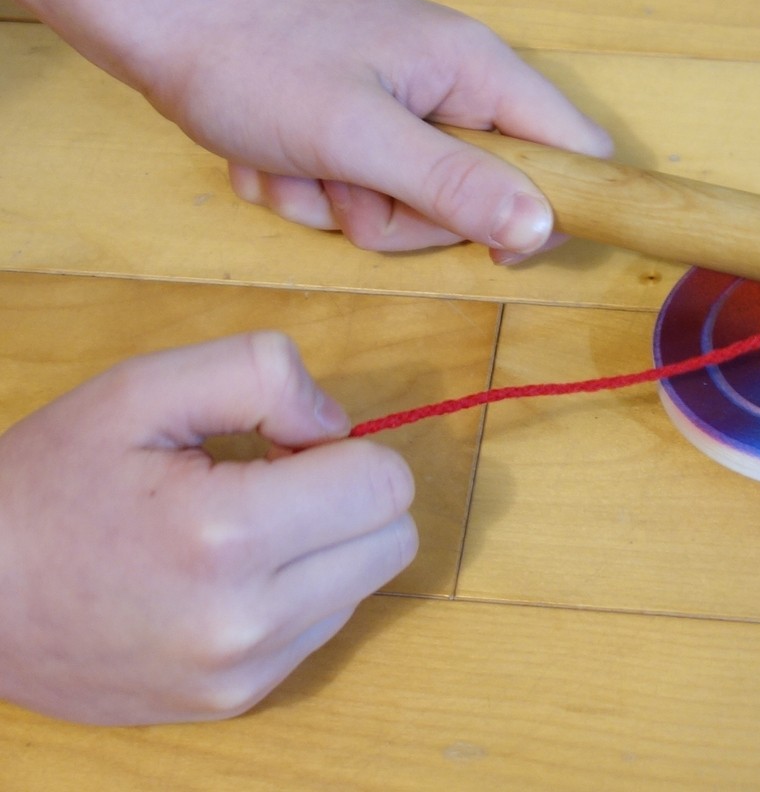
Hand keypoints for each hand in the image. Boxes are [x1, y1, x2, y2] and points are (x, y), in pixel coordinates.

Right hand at [0, 332, 416, 724]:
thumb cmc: (49, 484)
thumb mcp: (143, 389)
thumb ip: (262, 374)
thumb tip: (339, 423)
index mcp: (227, 535)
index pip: (385, 483)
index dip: (343, 447)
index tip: (281, 444)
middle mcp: (246, 622)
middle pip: (395, 540)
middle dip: (351, 495)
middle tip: (268, 481)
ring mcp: (242, 674)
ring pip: (366, 584)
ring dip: (328, 545)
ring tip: (238, 528)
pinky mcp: (235, 701)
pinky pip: (321, 627)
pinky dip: (300, 591)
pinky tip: (228, 573)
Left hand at [132, 0, 612, 260]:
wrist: (154, 20)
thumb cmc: (253, 61)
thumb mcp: (357, 135)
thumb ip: (454, 183)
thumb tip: (543, 226)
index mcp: (475, 68)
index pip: (571, 149)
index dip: (549, 208)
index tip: (489, 248)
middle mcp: (452, 85)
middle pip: (484, 196)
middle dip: (407, 214)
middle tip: (349, 183)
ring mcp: (405, 106)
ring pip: (416, 205)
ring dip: (348, 206)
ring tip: (299, 164)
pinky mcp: (362, 124)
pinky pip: (367, 193)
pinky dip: (319, 191)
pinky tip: (277, 158)